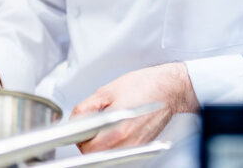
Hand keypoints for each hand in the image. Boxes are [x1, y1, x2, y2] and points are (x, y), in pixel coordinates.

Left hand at [72, 62, 197, 153]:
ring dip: (101, 145)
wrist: (168, 89)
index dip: (79, 136)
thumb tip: (74, 119)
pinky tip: (117, 130)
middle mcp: (127, 143)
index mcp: (116, 130)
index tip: (80, 128)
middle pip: (95, 155)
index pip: (86, 147)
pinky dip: (113, 144)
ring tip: (105, 127)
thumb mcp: (107, 91)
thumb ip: (85, 107)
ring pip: (107, 155)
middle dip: (89, 141)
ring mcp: (135, 148)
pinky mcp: (141, 148)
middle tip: (91, 126)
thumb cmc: (144, 86)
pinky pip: (119, 152)